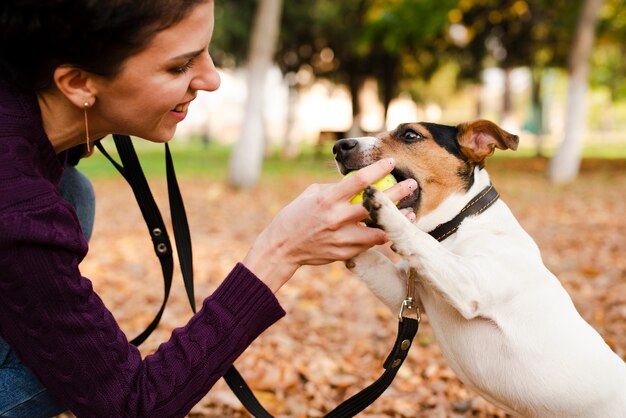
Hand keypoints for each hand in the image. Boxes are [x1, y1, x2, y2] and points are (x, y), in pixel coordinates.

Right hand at [243, 158, 417, 291]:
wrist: (282, 247)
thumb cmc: (296, 216)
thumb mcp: (311, 194)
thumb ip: (335, 188)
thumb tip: (357, 181)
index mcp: (327, 199)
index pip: (359, 180)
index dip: (378, 168)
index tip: (391, 161)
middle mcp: (336, 218)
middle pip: (375, 204)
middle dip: (398, 192)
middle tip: (413, 184)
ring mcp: (342, 238)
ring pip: (379, 230)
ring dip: (396, 221)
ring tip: (411, 213)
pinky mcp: (345, 253)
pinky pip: (369, 244)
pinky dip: (381, 236)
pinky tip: (392, 230)